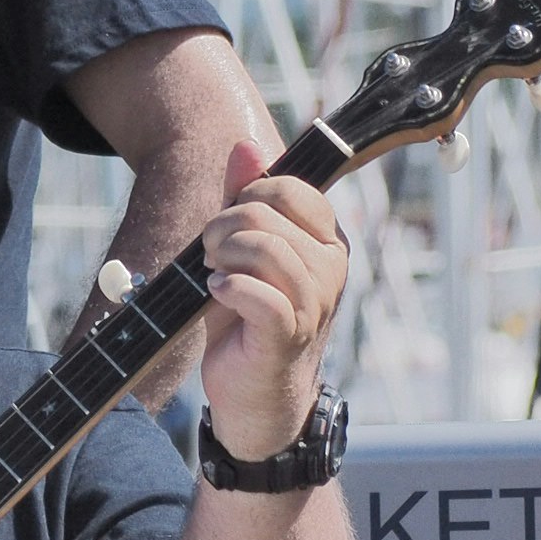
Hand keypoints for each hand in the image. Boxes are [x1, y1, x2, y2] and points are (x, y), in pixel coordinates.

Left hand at [195, 140, 344, 460]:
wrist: (252, 393)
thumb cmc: (246, 317)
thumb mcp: (241, 250)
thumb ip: (245, 197)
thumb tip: (246, 146)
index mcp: (326, 240)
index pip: (292, 188)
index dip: (247, 196)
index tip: (228, 225)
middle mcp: (330, 267)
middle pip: (265, 213)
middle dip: (221, 227)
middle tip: (210, 256)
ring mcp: (315, 302)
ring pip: (264, 248)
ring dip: (222, 257)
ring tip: (213, 275)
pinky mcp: (290, 334)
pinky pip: (259, 293)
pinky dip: (227, 288)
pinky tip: (217, 296)